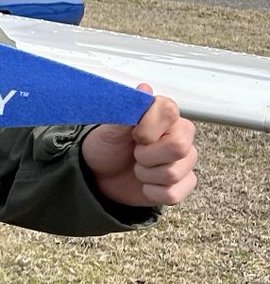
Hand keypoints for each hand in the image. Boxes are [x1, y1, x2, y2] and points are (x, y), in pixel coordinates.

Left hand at [80, 86, 196, 207]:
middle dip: (147, 154)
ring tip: (137, 166)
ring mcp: (184, 161)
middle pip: (179, 146)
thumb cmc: (107, 145)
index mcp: (163, 115)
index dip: (148, 127)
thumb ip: (128, 109)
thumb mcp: (110, 127)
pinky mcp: (183, 184)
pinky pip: (173, 194)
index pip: (170, 111)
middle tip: (135, 152)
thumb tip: (144, 89)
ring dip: (145, 174)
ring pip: (173, 173)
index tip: (134, 133)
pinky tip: (145, 183)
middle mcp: (180, 135)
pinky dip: (151, 192)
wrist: (99, 174)